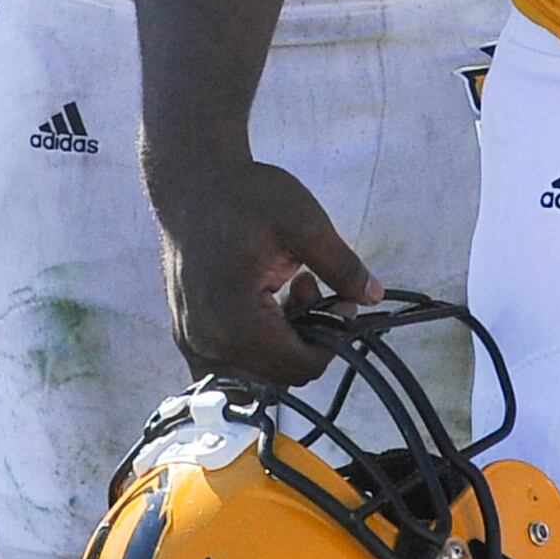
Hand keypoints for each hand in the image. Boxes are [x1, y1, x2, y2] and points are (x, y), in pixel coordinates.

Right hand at [153, 146, 377, 387]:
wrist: (191, 181)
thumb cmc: (244, 196)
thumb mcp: (304, 222)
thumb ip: (341, 266)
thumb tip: (373, 296)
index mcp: (236, 320)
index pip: (300, 367)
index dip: (331, 340)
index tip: (338, 301)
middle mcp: (207, 342)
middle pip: (278, 377)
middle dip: (306, 341)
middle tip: (310, 288)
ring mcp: (191, 342)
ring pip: (253, 376)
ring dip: (280, 346)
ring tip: (285, 292)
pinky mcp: (186, 335)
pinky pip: (228, 366)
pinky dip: (253, 348)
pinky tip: (263, 305)